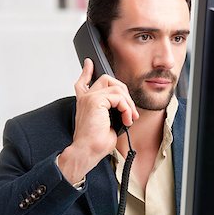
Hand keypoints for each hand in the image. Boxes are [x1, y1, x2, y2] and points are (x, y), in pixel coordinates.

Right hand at [58, 58, 138, 184]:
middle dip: (124, 91)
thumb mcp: (108, 124)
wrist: (87, 151)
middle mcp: (85, 98)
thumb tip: (126, 109)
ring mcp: (89, 98)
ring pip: (117, 88)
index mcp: (85, 103)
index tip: (89, 63)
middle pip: (107, 79)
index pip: (83, 82)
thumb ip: (113, 111)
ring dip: (128, 103)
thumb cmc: (95, 143)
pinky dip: (127, 108)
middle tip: (130, 111)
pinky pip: (118, 96)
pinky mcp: (95, 100)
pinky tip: (126, 119)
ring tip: (129, 118)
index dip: (86, 71)